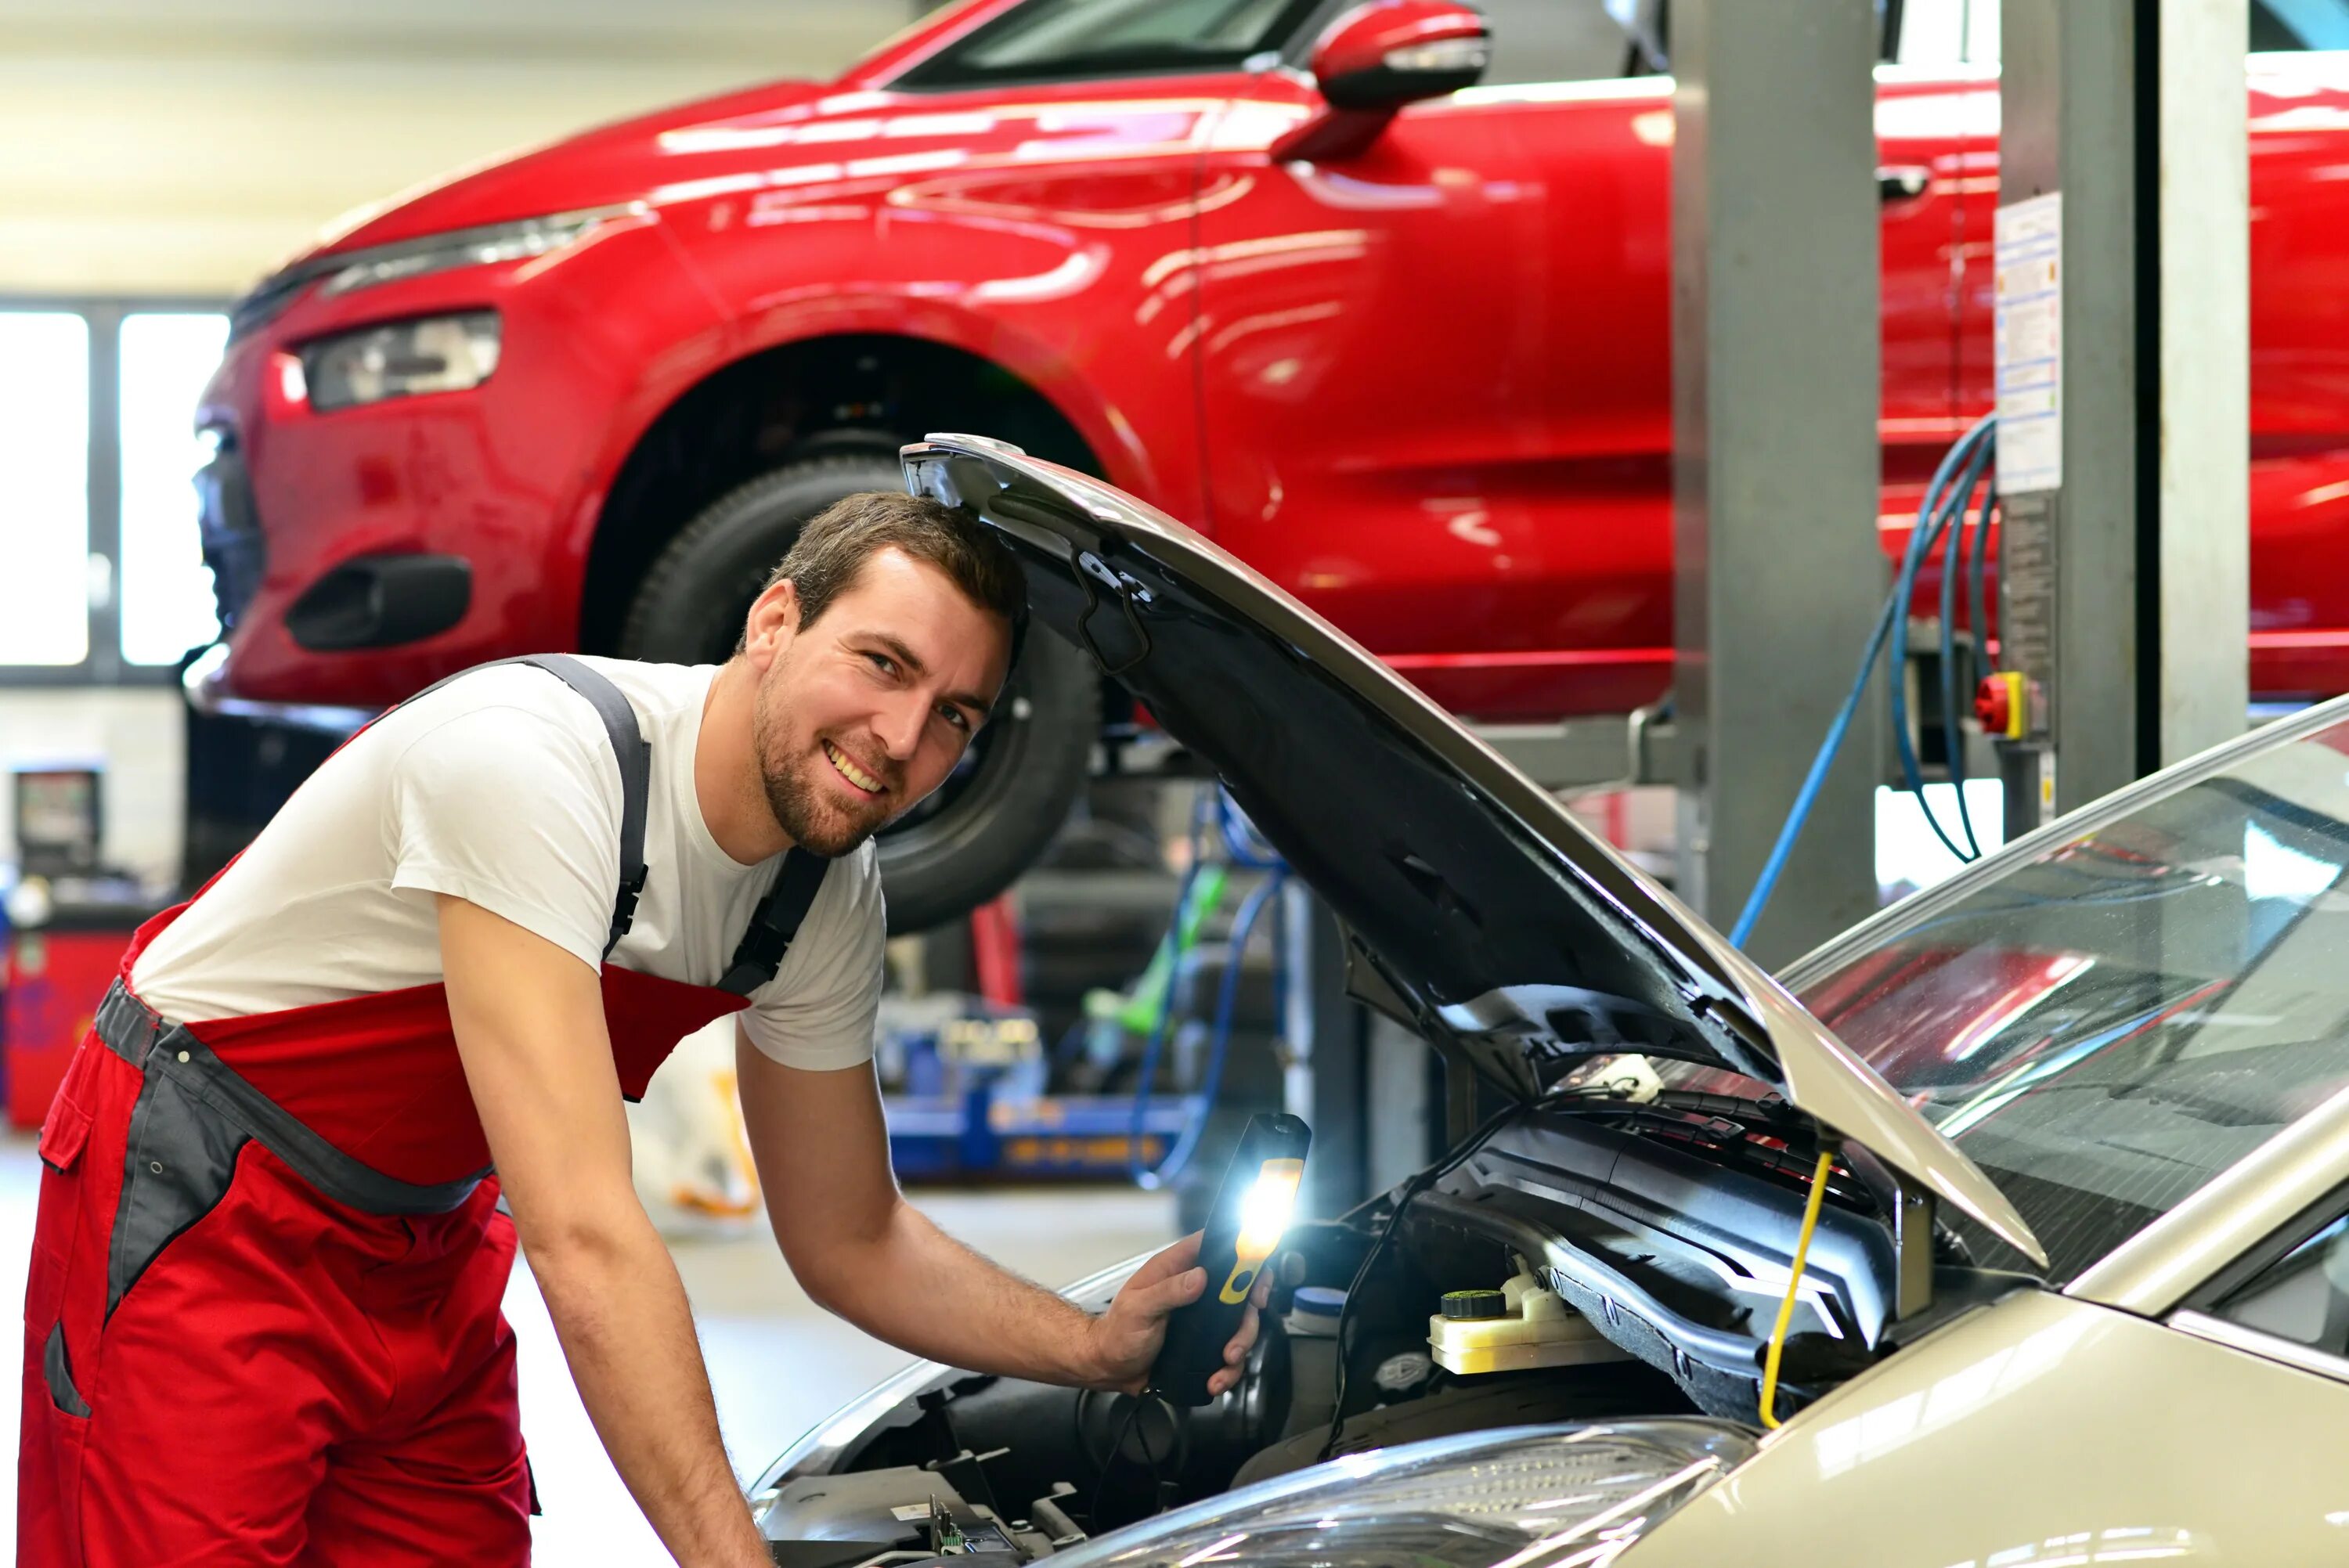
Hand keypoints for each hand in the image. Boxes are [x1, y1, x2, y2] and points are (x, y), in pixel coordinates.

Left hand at [1085, 1231, 1270, 1396]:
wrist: (1111, 1368)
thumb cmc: (1117, 1332)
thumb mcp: (1138, 1308)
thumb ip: (1167, 1291)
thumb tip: (1199, 1277)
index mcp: (1177, 1270)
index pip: (1216, 1247)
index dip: (1242, 1255)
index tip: (1254, 1278)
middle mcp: (1195, 1291)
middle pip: (1239, 1291)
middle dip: (1247, 1315)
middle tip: (1240, 1334)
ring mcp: (1203, 1320)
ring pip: (1239, 1325)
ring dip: (1241, 1345)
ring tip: (1227, 1361)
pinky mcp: (1205, 1345)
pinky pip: (1230, 1354)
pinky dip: (1229, 1369)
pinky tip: (1216, 1380)